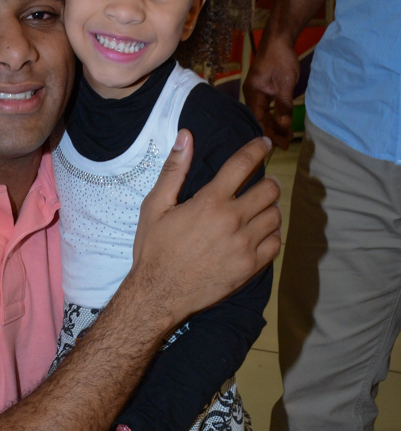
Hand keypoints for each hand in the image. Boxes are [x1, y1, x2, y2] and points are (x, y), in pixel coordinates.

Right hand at [129, 130, 279, 324]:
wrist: (158, 294)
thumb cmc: (154, 249)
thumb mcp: (155, 207)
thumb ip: (174, 170)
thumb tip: (186, 136)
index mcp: (210, 201)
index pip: (243, 164)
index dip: (257, 149)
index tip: (263, 144)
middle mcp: (232, 220)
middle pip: (269, 189)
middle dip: (267, 182)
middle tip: (260, 185)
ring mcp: (244, 245)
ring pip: (275, 216)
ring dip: (270, 208)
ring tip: (259, 210)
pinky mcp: (249, 267)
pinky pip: (275, 243)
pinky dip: (272, 234)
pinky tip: (259, 234)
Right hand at [243, 35, 299, 148]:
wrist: (278, 38)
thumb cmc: (280, 58)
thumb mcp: (285, 82)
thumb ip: (284, 105)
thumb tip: (285, 125)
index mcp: (252, 95)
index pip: (258, 120)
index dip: (268, 134)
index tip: (280, 145)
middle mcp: (251, 96)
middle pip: (259, 120)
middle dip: (272, 132)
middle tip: (286, 144)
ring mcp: (256, 93)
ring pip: (262, 115)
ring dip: (273, 125)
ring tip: (286, 136)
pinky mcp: (262, 89)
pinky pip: (265, 108)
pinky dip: (273, 116)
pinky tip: (280, 122)